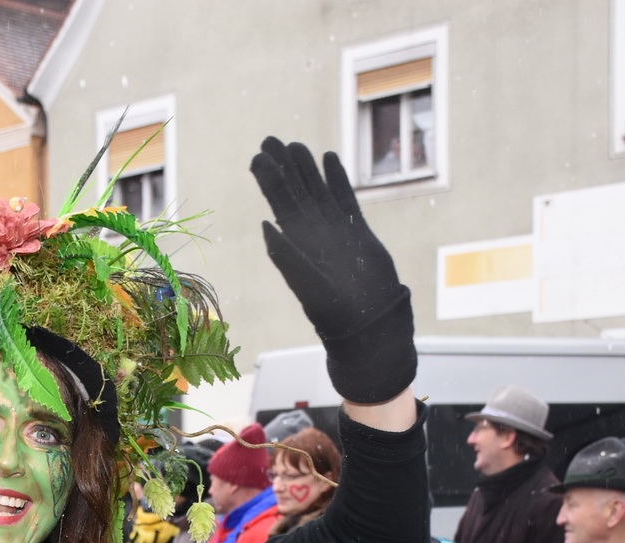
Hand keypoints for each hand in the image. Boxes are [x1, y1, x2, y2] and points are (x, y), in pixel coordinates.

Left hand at [250, 137, 414, 404]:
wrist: (366, 322)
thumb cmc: (333, 309)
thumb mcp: (304, 281)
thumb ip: (285, 253)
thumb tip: (265, 223)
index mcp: (295, 242)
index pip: (279, 203)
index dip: (269, 180)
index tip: (258, 156)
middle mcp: (313, 233)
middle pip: (296, 191)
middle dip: (284, 167)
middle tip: (271, 139)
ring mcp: (335, 231)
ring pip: (319, 192)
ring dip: (308, 169)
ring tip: (297, 145)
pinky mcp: (357, 232)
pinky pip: (345, 200)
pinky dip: (338, 180)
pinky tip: (330, 160)